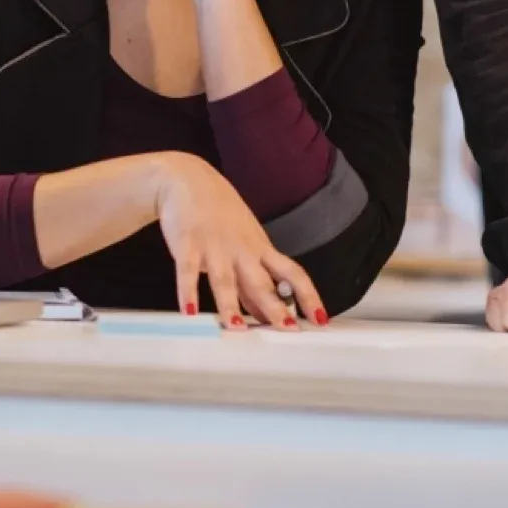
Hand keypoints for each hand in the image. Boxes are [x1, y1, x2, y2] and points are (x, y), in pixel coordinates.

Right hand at [151, 151, 325, 330]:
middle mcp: (240, 250)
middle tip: (286, 329)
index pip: (292, 274)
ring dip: (230, 305)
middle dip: (274, 307)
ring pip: (224, 280)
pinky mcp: (187, 243)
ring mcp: (214, 246)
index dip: (308, 296)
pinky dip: (188, 291)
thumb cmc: (218, 210)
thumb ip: (251, 278)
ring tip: (236, 327)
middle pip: (260, 282)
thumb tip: (263, 313)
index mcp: (259, 248)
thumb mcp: (244, 240)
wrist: (188, 178)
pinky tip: (190, 310)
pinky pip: (188, 270)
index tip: (320, 319)